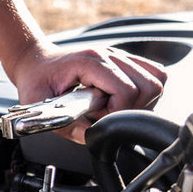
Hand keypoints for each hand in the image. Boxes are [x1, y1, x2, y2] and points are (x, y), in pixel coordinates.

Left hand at [5, 42, 166, 142]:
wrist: (35, 61)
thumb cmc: (36, 80)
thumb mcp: (39, 104)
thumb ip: (64, 124)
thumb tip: (89, 137)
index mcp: (90, 62)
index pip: (126, 91)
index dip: (116, 113)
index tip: (98, 119)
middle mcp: (110, 55)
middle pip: (149, 86)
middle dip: (132, 109)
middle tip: (107, 115)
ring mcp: (120, 56)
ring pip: (157, 79)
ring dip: (142, 102)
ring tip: (114, 108)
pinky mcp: (125, 61)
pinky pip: (154, 75)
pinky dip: (145, 93)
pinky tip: (122, 101)